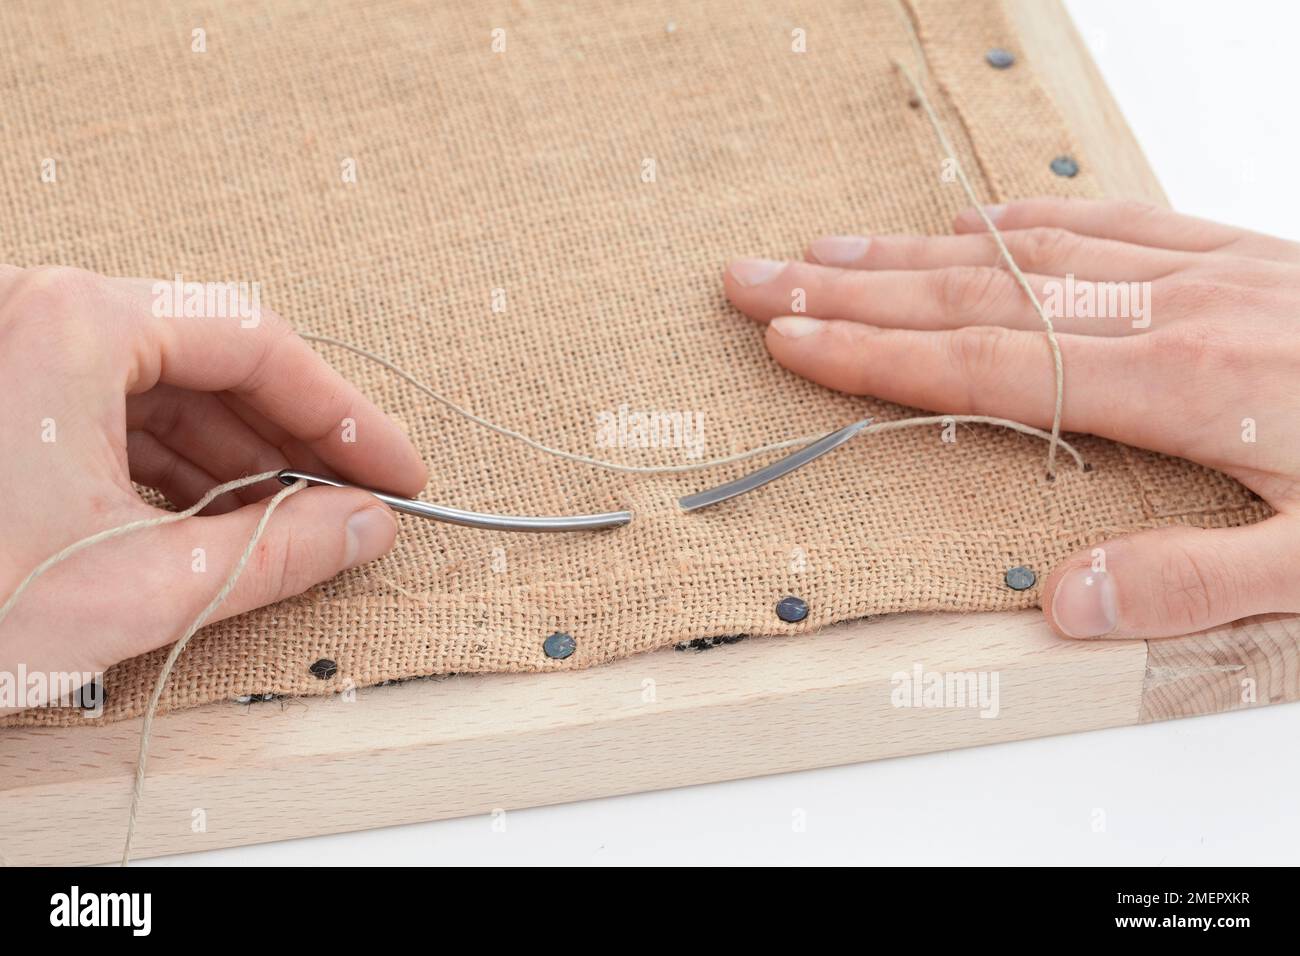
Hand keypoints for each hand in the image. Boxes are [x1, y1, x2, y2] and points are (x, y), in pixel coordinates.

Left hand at [0, 266, 425, 707]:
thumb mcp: (136, 588)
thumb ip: (275, 551)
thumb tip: (362, 527)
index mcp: (74, 324)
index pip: (258, 344)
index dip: (345, 417)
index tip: (396, 471)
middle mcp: (40, 312)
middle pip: (213, 361)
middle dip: (292, 441)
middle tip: (356, 503)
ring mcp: (14, 349)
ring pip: (164, 389)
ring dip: (237, 459)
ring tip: (292, 525)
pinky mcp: (2, 394)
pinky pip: (114, 413)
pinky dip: (174, 468)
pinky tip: (212, 521)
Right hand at [723, 198, 1299, 639]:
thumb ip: (1189, 583)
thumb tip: (1063, 601)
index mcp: (1179, 389)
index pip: (985, 371)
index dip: (874, 355)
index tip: (788, 338)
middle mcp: (1171, 314)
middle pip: (975, 299)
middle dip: (849, 291)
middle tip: (754, 278)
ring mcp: (1203, 273)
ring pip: (1025, 252)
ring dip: (912, 251)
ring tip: (824, 247)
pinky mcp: (1238, 253)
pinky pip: (1108, 223)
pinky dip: (1024, 222)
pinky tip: (976, 221)